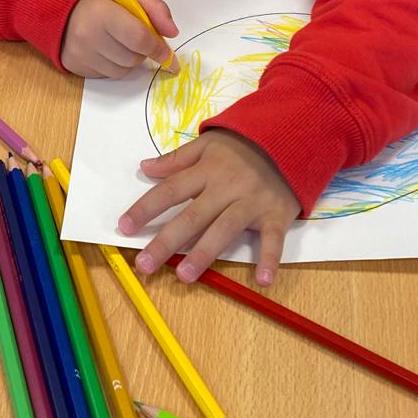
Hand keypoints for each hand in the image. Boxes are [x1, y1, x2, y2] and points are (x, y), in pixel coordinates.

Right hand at [61, 0, 177, 77]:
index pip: (139, 38)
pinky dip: (116, 66)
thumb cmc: (101, 2)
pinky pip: (109, 75)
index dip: (158, 49)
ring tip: (119, 42)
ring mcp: (81, 54)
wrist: (64, 10)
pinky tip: (107, 50)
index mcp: (103, 13)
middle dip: (143, 51)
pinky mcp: (77, 67)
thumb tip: (172, 33)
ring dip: (130, 60)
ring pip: (123, 70)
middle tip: (135, 37)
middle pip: (133, 58)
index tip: (169, 56)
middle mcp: (89, 36)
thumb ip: (155, 8)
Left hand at [119, 129, 298, 287]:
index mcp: (207, 170)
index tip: (124, 227)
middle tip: (145, 265)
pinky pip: (274, 239)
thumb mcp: (209, 143)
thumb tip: (144, 167)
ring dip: (204, 253)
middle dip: (166, 241)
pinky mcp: (277, 214)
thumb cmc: (245, 144)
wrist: (293, 136)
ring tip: (184, 276)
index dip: (145, 208)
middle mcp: (226, 187)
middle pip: (192, 216)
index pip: (170, 191)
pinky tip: (262, 281)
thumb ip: (177, 158)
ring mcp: (252, 202)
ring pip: (224, 229)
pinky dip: (270, 259)